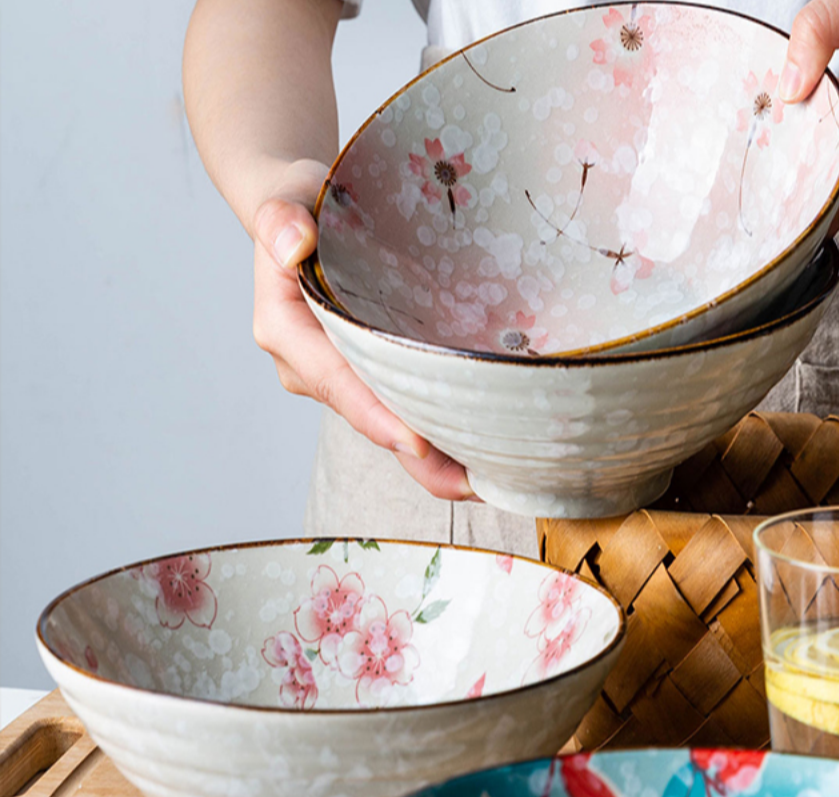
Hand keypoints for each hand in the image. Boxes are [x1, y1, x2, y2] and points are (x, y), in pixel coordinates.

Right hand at [251, 159, 475, 500]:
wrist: (302, 215)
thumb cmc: (299, 203)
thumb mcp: (286, 199)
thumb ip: (280, 217)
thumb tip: (292, 243)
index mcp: (287, 332)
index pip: (335, 381)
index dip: (377, 414)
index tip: (420, 443)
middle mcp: (310, 367)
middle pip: (368, 418)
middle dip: (418, 457)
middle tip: (471, 484)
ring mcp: (341, 377)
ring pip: (388, 423)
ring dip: (434, 456)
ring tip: (487, 480)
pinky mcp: (368, 375)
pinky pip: (401, 409)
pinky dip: (438, 432)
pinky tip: (479, 454)